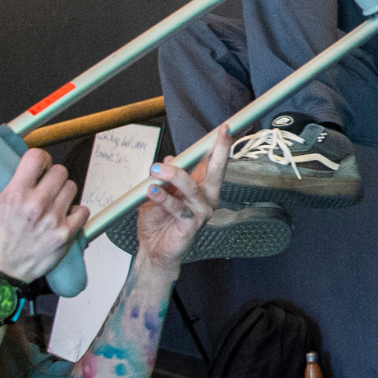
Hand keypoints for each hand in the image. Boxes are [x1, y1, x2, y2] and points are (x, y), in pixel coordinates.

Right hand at [0, 148, 86, 281]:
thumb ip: (6, 185)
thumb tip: (20, 172)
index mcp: (15, 193)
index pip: (37, 157)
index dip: (40, 158)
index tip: (40, 164)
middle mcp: (36, 204)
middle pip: (60, 171)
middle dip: (53, 176)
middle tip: (47, 185)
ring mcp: (53, 219)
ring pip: (72, 188)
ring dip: (64, 192)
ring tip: (54, 202)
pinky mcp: (65, 235)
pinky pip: (83, 211)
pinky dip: (76, 212)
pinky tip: (65, 216)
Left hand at [135, 129, 226, 263]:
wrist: (153, 249)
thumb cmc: (160, 220)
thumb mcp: (161, 190)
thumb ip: (169, 175)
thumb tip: (173, 158)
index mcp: (203, 188)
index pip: (214, 164)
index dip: (220, 146)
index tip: (225, 129)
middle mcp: (207, 199)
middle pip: (216, 172)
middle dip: (220, 152)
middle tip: (220, 134)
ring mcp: (201, 213)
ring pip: (191, 188)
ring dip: (173, 176)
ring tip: (155, 170)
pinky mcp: (190, 226)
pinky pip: (177, 208)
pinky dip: (163, 198)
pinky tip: (152, 191)